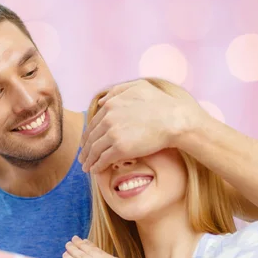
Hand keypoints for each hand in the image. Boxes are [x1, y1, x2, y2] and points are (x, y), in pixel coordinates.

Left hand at [78, 79, 203, 172]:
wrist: (175, 120)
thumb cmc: (161, 103)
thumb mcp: (138, 87)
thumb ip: (117, 91)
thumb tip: (101, 101)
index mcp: (110, 105)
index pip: (93, 124)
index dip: (88, 135)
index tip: (86, 143)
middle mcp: (108, 119)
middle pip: (91, 137)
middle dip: (85, 149)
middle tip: (82, 158)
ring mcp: (113, 134)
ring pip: (94, 150)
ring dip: (88, 160)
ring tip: (86, 167)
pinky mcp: (120, 149)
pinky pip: (103, 159)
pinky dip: (96, 166)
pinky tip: (94, 170)